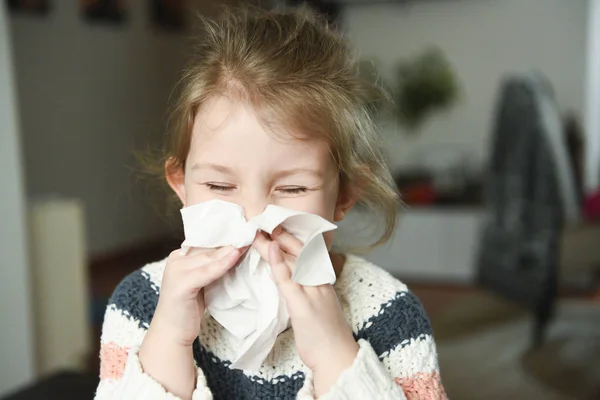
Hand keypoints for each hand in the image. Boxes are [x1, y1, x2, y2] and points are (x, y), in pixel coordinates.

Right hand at [139, 245, 244, 398]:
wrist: (172, 332)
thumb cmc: (188, 308)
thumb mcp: (202, 282)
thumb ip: (211, 266)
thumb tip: (236, 250)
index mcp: (180, 256)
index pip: (207, 242)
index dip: (227, 237)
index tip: (247, 230)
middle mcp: (176, 259)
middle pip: (209, 247)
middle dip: (231, 241)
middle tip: (253, 232)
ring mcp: (176, 270)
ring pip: (209, 257)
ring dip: (231, 250)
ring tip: (250, 241)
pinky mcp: (181, 284)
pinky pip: (207, 271)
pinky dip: (223, 264)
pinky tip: (236, 256)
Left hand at [252, 228, 358, 395]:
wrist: (338, 358)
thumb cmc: (326, 336)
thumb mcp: (318, 307)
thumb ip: (307, 291)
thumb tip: (291, 279)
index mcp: (323, 282)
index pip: (309, 253)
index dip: (293, 239)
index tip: (278, 227)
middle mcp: (320, 283)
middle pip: (302, 252)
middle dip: (284, 235)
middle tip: (265, 222)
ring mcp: (313, 293)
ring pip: (294, 261)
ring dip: (275, 244)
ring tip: (260, 232)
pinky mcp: (304, 306)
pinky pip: (289, 280)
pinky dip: (278, 263)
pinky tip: (270, 250)